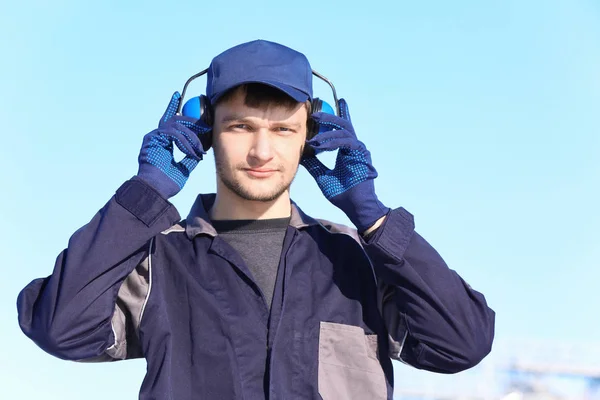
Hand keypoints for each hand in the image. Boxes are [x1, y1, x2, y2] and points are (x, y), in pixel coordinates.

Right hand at [137, 92, 210, 198]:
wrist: (156, 191)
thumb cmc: (167, 183)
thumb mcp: (184, 167)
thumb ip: (190, 155)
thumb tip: (201, 148)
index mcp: (160, 141)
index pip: (168, 120)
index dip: (173, 106)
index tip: (177, 95)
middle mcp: (155, 136)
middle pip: (175, 120)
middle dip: (193, 123)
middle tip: (206, 128)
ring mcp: (153, 137)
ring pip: (177, 126)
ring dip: (192, 138)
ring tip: (200, 151)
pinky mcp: (153, 140)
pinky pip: (174, 134)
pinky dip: (185, 143)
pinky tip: (192, 152)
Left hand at [301, 99, 388, 232]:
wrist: (355, 206)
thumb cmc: (342, 193)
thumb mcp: (322, 176)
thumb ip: (314, 164)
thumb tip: (302, 154)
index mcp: (346, 151)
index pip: (340, 130)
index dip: (337, 116)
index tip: (328, 106)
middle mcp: (353, 148)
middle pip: (343, 125)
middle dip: (329, 117)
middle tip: (315, 113)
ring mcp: (358, 150)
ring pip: (344, 131)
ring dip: (327, 130)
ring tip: (313, 131)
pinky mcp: (360, 155)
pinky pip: (346, 142)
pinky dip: (333, 142)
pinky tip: (321, 145)